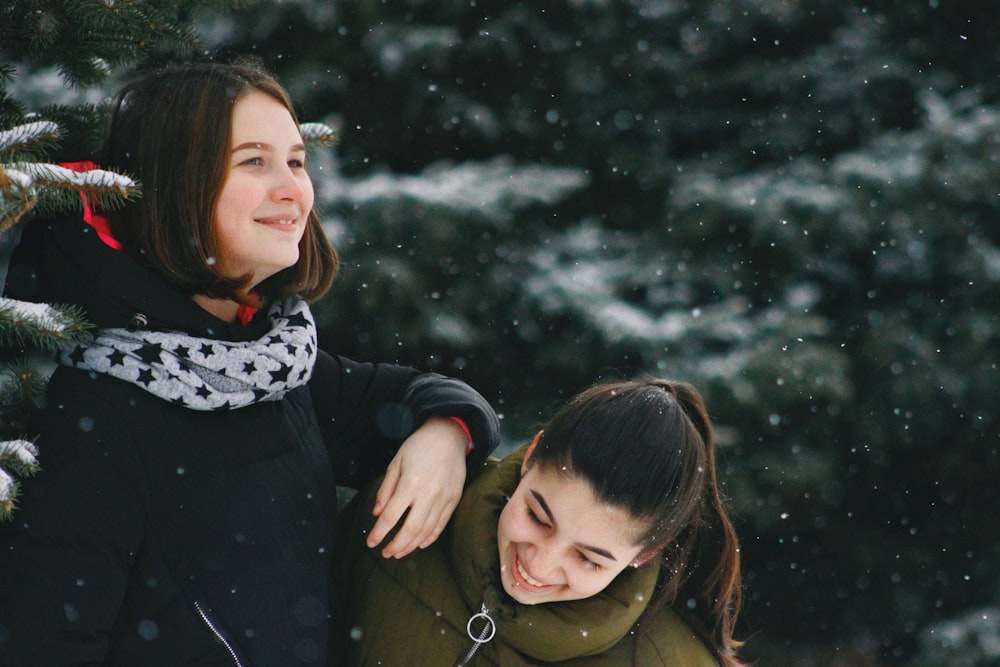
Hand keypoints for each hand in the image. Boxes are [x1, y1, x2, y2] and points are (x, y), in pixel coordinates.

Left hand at [367, 416, 467, 557]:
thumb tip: (376, 514)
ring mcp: (444, 498)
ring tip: (399, 552)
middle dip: (395, 545)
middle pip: (410, 529)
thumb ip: (385, 490)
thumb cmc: (418, 447)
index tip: (371, 543)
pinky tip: (419, 544)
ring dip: (411, 545)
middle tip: (385, 554)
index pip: (391, 516)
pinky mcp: (454, 499)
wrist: (448, 435)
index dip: (379, 533)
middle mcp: (428, 493)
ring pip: (426, 530)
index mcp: (410, 483)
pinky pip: (442, 525)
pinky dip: (430, 537)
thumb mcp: (395, 463)